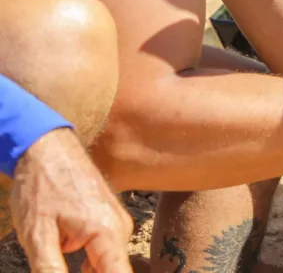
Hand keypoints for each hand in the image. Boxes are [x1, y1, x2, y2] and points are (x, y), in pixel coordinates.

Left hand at [11, 128, 132, 272]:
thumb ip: (51, 272)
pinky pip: (103, 252)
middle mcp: (120, 228)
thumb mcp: (37, 238)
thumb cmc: (41, 187)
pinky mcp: (109, 219)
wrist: (46, 147)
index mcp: (107, 234)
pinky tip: (62, 258)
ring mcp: (117, 222)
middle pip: (113, 272)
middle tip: (56, 265)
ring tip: (57, 251)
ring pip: (107, 264)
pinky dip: (88, 265)